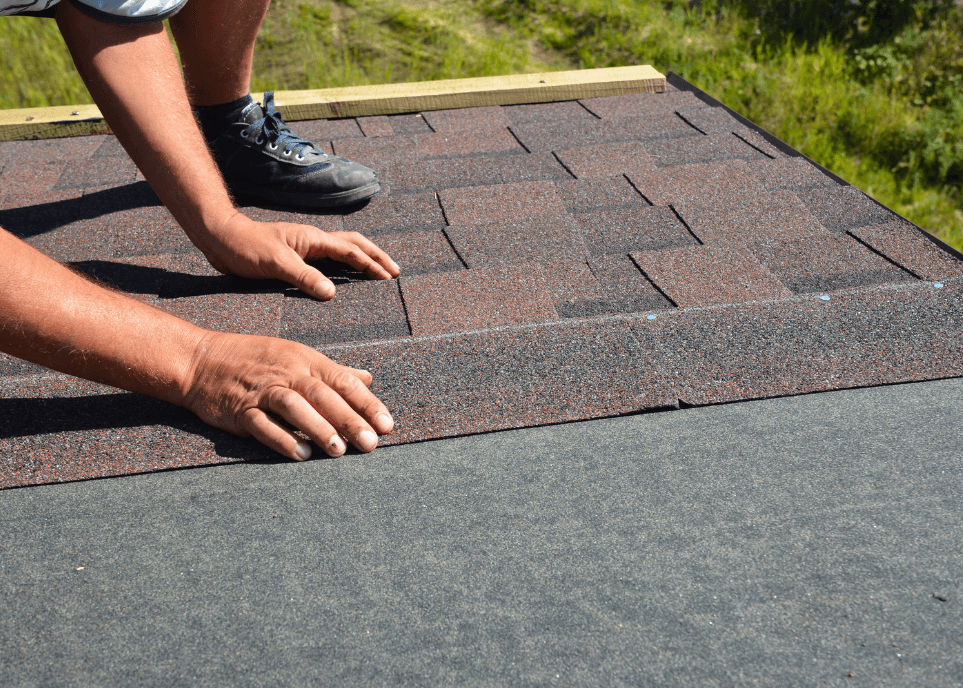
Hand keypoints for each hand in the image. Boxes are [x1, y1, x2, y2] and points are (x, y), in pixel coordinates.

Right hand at [183, 330, 393, 459]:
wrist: (201, 360)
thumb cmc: (255, 359)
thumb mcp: (297, 356)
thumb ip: (333, 371)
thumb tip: (367, 378)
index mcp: (306, 360)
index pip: (344, 380)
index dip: (367, 403)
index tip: (387, 425)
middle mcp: (287, 373)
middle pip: (323, 395)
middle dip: (349, 420)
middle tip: (371, 443)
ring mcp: (263, 391)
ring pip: (295, 407)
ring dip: (319, 429)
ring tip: (339, 451)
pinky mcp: (241, 409)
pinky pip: (263, 424)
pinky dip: (282, 439)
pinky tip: (301, 454)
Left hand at [194, 211, 400, 298]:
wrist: (221, 239)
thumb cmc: (246, 247)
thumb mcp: (276, 264)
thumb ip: (305, 277)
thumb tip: (332, 293)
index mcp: (313, 239)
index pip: (350, 251)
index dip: (370, 264)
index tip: (388, 277)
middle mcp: (313, 241)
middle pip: (354, 244)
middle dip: (376, 256)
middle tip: (394, 271)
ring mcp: (306, 248)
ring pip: (343, 250)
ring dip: (363, 258)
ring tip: (379, 271)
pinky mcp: (297, 257)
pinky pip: (329, 260)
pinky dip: (345, 266)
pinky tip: (347, 277)